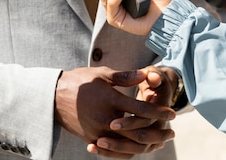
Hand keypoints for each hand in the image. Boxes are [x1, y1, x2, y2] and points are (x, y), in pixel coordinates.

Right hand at [54, 67, 174, 158]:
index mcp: (110, 100)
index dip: (158, 111)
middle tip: (172, 133)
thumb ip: (125, 76)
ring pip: (126, 145)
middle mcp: (104, 119)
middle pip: (136, 132)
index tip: (172, 114)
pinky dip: (127, 150)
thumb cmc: (80, 81)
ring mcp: (97, 131)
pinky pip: (113, 149)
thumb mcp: (102, 74)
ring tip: (160, 143)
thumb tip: (146, 74)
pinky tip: (139, 147)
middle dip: (157, 133)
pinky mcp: (90, 138)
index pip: (140, 109)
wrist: (53, 96)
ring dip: (145, 145)